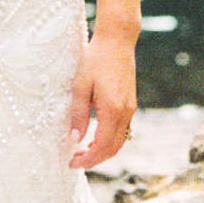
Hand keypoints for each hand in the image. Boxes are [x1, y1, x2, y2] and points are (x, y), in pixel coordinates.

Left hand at [66, 27, 137, 169]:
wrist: (117, 40)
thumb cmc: (96, 59)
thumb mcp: (80, 85)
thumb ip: (78, 114)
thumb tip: (75, 139)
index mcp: (113, 110)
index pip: (102, 146)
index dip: (88, 159)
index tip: (72, 162)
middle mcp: (126, 112)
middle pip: (114, 148)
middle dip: (95, 159)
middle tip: (76, 160)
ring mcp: (131, 108)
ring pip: (120, 140)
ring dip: (103, 150)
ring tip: (83, 150)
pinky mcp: (131, 103)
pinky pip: (122, 129)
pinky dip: (109, 139)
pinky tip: (94, 136)